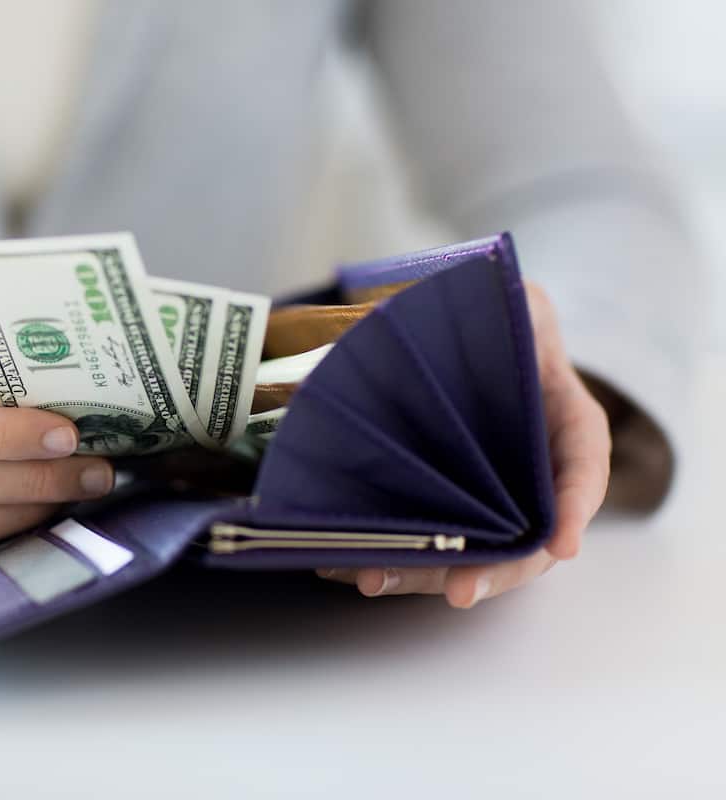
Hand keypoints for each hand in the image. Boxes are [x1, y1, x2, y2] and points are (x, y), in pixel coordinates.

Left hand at [318, 282, 610, 606]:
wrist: (454, 347)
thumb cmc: (496, 325)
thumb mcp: (518, 304)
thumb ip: (518, 310)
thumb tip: (486, 309)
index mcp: (566, 425)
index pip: (582, 470)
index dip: (574, 507)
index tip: (563, 543)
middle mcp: (531, 476)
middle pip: (525, 539)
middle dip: (493, 570)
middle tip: (460, 591)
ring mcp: (485, 502)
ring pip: (466, 554)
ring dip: (423, 575)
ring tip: (375, 580)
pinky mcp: (436, 512)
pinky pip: (419, 543)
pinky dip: (385, 557)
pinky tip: (345, 564)